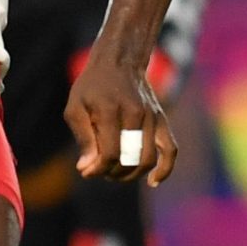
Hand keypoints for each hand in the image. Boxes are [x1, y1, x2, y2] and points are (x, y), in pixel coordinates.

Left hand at [65, 52, 174, 185]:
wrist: (119, 63)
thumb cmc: (92, 87)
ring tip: (115, 174)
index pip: (110, 153)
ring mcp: (153, 118)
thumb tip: (87, 169)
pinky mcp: (162, 121)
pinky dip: (164, 169)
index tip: (86, 172)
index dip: (97, 169)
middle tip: (99, 171)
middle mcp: (136, 115)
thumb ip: (83, 139)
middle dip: (112, 173)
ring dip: (131, 174)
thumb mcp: (75, 108)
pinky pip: (170, 150)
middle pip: (130, 159)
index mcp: (111, 111)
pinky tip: (152, 182)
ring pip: (148, 159)